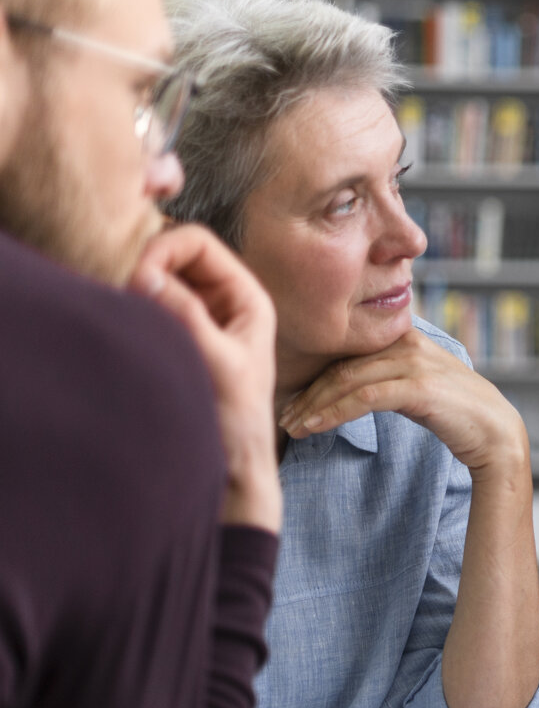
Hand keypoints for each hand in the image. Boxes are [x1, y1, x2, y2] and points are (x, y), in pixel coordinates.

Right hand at [130, 225, 280, 530]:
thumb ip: (185, 316)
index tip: (135, 278)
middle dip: (145, 265)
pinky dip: (134, 306)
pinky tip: (127, 326)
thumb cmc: (237, 419)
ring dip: (137, 287)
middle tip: (123, 295)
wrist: (234, 465)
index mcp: (247, 298)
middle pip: (174, 254)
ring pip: (158, 278)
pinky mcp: (179, 337)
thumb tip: (144, 273)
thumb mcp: (216, 363)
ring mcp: (200, 317)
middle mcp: (224, 300)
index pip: (197, 242)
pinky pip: (150, 305)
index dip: (162, 249)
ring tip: (126, 313)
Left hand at [277, 327, 527, 478]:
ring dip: (312, 406)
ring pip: (346, 380)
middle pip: (340, 365)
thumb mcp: (416, 384)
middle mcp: (406, 343)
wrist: (495, 432)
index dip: (313, 377)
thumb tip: (346, 385)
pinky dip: (334, 413)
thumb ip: (386, 375)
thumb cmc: (455, 412)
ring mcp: (413, 363)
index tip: (291, 401)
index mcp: (403, 336)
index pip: (346, 353)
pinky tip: (314, 428)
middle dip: (306, 394)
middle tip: (282, 418)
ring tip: (291, 427)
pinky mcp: (419, 387)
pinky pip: (364, 398)